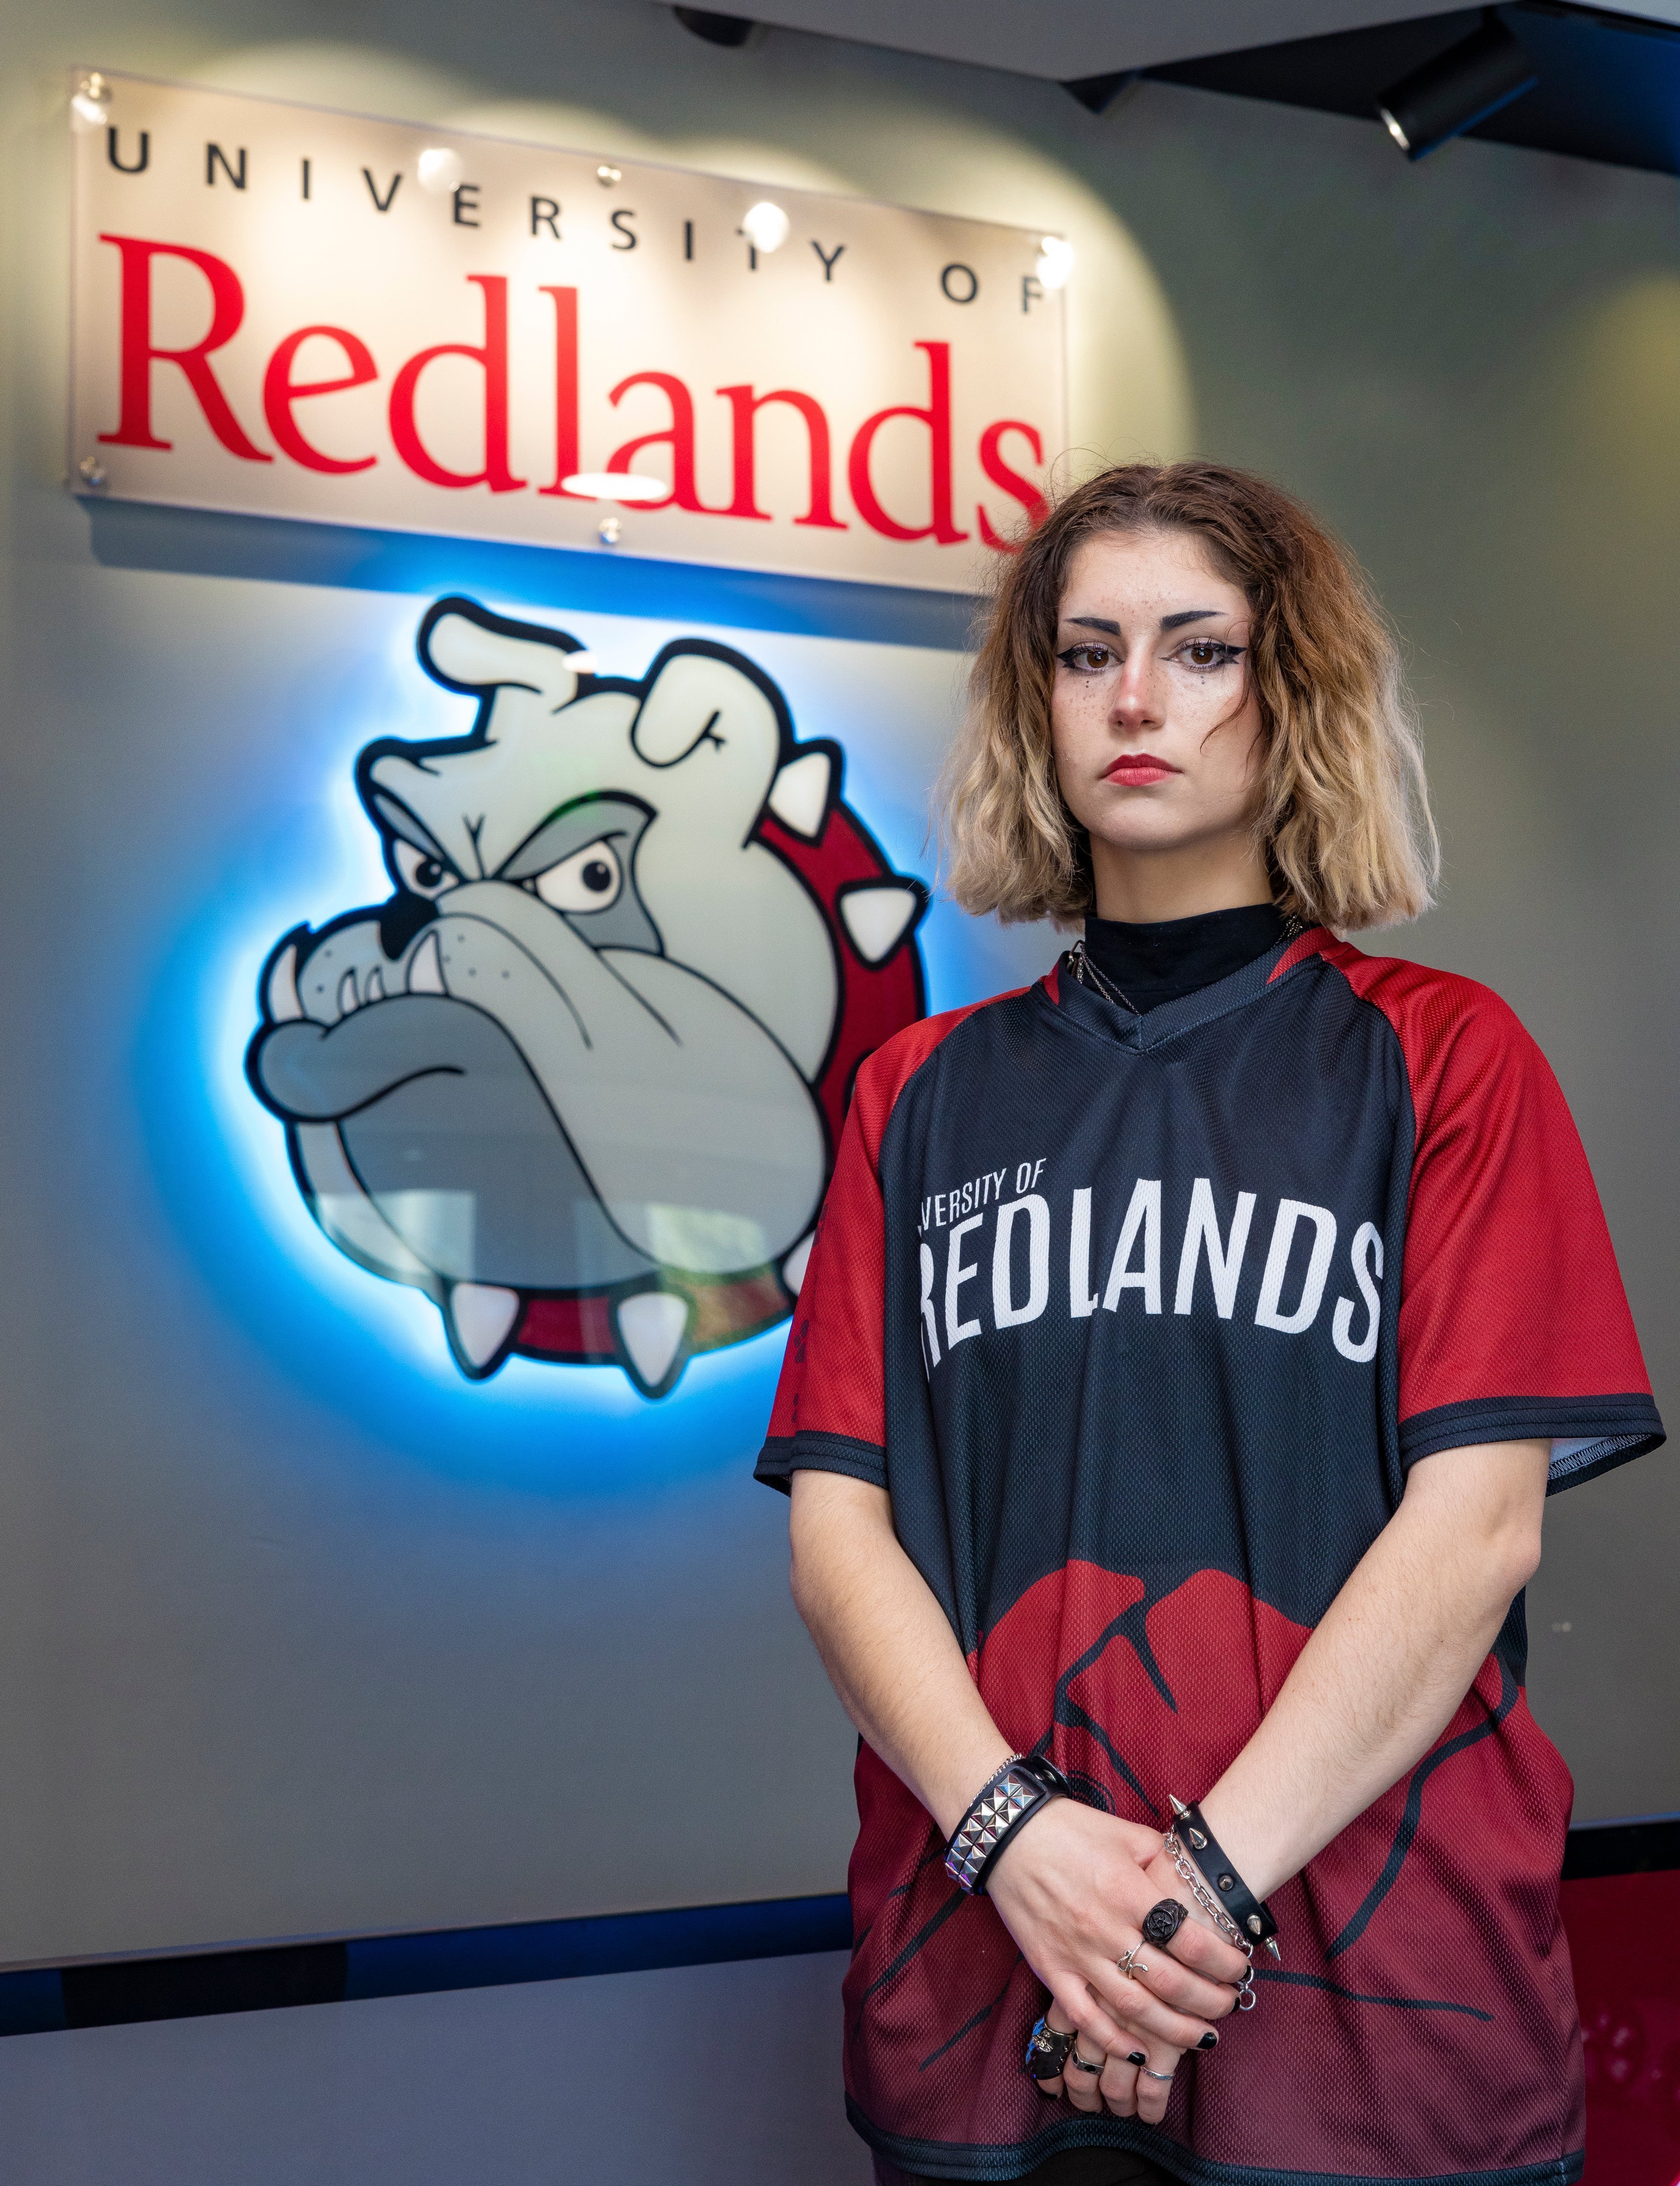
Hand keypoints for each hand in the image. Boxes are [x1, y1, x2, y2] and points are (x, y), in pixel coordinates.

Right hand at [986, 1799, 1248, 2124]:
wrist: (1007, 1833)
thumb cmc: (1070, 1828)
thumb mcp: (1125, 1833)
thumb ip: (1162, 1858)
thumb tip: (1196, 1878)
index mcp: (1128, 1890)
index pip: (1189, 1939)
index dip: (1223, 1961)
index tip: (1240, 1968)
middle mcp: (1105, 1927)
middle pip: (1169, 1981)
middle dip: (1209, 2000)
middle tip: (1230, 2005)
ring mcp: (1076, 1953)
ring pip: (1134, 2007)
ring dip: (1174, 2029)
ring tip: (1203, 2038)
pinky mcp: (1051, 1968)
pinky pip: (1084, 2016)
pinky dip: (1112, 2039)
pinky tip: (1137, 2050)